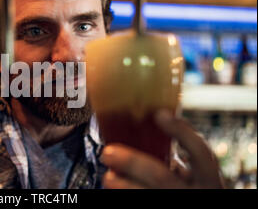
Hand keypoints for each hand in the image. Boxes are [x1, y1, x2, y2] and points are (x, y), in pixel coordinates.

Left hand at [100, 109, 224, 188]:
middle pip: (160, 176)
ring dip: (122, 183)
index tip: (160, 114)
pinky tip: (115, 184)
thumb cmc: (189, 187)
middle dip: (131, 162)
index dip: (182, 132)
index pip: (200, 151)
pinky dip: (123, 192)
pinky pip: (139, 199)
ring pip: (145, 192)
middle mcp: (197, 191)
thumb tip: (149, 117)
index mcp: (207, 177)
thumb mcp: (194, 172)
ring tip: (108, 176)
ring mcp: (179, 201)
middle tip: (108, 152)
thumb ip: (175, 152)